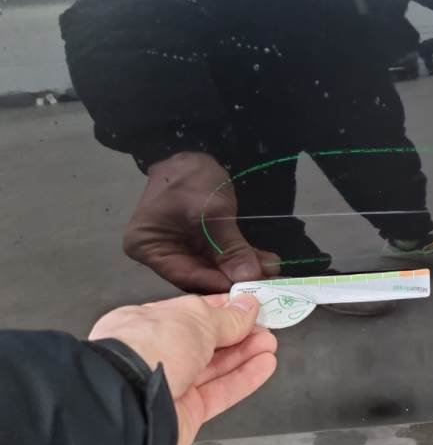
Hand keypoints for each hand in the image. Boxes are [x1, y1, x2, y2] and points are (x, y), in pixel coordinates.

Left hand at [89, 294, 276, 444]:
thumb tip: (248, 305)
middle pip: (205, 341)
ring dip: (245, 354)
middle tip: (265, 326)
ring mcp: (171, 384)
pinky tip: (265, 365)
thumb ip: (227, 317)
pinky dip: (244, 378)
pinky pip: (221, 391)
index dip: (221, 308)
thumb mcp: (195, 319)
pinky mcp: (187, 412)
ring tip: (270, 344)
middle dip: (238, 333)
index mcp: (146, 322)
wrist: (129, 405)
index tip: (248, 306)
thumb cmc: (150, 349)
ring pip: (215, 367)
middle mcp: (156, 353)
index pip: (191, 313)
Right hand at [124, 152, 280, 292]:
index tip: (246, 290)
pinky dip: (241, 258)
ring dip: (243, 269)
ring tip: (271, 272)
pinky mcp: (198, 242)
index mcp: (148, 247)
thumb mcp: (212, 211)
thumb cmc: (191, 177)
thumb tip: (250, 277)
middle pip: (200, 275)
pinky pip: (220, 255)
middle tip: (267, 283)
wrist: (192, 153)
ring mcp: (181, 248)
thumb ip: (231, 247)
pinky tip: (265, 261)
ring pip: (214, 267)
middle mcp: (161, 253)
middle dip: (235, 278)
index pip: (184, 275)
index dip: (217, 284)